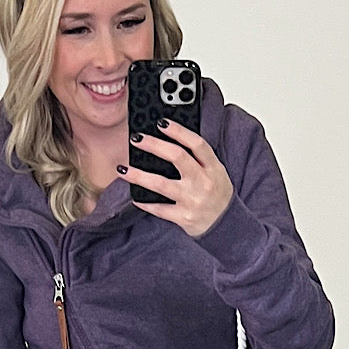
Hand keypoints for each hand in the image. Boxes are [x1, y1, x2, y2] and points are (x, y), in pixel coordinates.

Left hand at [119, 120, 233, 236]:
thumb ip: (199, 158)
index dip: (178, 131)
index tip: (161, 123)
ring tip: (123, 169)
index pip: (196, 144)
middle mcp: (202, 182)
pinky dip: (145, 203)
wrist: (226, 225)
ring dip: (138, 175)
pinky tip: (135, 197)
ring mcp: (192, 200)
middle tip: (137, 139)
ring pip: (161, 184)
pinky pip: (159, 209)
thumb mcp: (216, 172)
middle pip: (176, 157)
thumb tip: (169, 141)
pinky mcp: (183, 217)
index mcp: (213, 168)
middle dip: (154, 145)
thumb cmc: (217, 196)